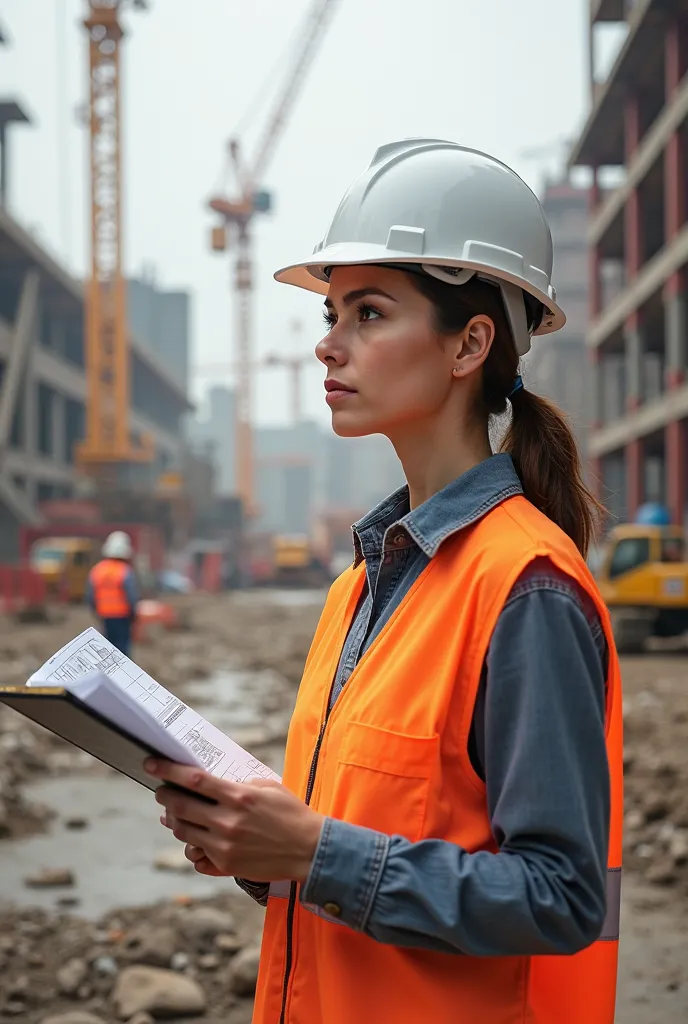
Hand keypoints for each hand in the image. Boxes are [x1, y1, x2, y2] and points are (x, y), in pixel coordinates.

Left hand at [145, 758, 323, 882]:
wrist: (308, 850)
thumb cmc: (291, 814)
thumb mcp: (267, 787)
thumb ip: (238, 784)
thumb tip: (212, 784)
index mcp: (238, 796)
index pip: (193, 780)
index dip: (168, 770)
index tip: (152, 763)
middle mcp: (227, 821)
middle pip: (180, 806)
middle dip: (164, 795)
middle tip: (160, 790)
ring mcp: (224, 846)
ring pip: (183, 831)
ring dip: (173, 820)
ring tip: (173, 813)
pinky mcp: (226, 865)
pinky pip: (196, 856)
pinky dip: (190, 845)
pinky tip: (192, 837)